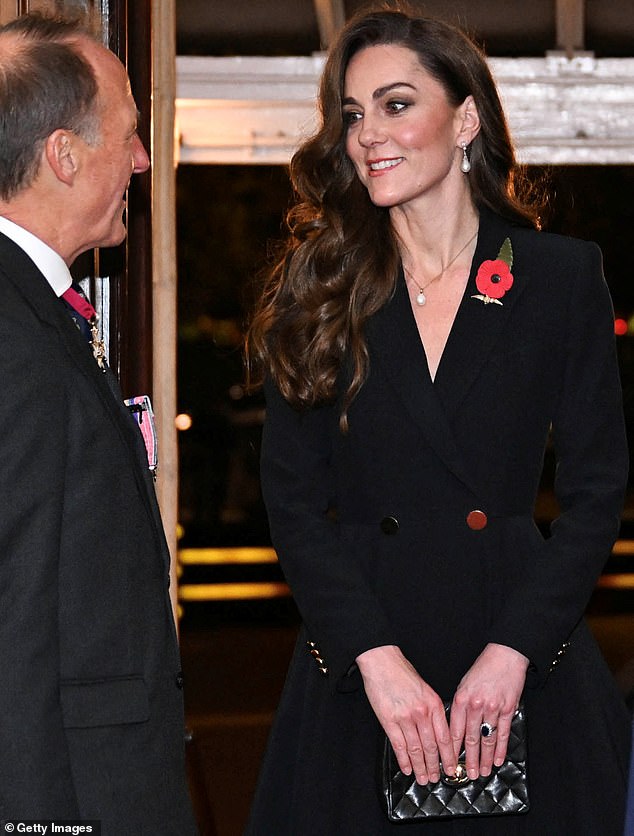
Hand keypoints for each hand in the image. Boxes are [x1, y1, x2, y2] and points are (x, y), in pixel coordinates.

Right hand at [356, 645, 455, 784]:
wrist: (382, 661)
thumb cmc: (402, 672)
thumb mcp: (425, 689)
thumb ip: (432, 709)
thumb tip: (438, 731)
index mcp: (433, 704)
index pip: (445, 737)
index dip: (449, 756)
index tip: (452, 768)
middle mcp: (421, 712)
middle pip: (431, 747)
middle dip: (435, 766)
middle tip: (436, 778)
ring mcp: (405, 717)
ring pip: (415, 749)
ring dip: (420, 767)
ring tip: (423, 778)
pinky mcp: (388, 720)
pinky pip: (399, 745)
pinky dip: (403, 759)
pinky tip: (407, 768)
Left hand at [449, 643, 528, 779]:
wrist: (505, 655)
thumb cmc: (483, 669)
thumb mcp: (464, 684)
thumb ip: (460, 705)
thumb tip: (455, 727)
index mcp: (461, 698)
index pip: (454, 729)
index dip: (450, 748)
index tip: (448, 761)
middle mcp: (475, 705)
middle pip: (470, 738)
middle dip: (467, 759)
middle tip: (465, 774)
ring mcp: (493, 708)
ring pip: (486, 739)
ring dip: (483, 758)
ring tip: (481, 772)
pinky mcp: (508, 709)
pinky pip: (502, 733)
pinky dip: (499, 749)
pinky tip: (497, 760)